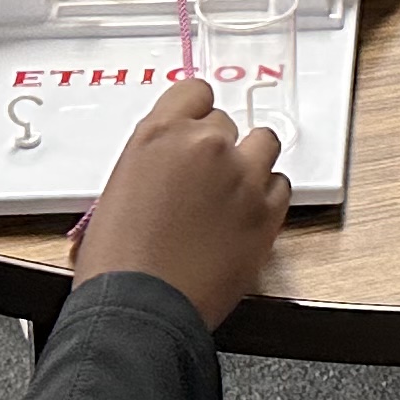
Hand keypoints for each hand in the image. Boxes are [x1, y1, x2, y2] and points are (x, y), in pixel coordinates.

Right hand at [74, 78, 289, 327]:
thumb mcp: (118, 191)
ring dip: (250, 163)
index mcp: (159, 134)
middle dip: (217, 148)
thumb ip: (152, 162)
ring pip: (263, 143)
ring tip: (231, 195)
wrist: (142, 308)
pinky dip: (267, 197)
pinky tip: (245, 217)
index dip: (197, 113)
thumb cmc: (119, 264)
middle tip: (204, 182)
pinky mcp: (267, 209)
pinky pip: (281, 185)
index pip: (195, 91)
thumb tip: (169, 165)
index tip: (197, 129)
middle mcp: (204, 145)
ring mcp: (241, 175)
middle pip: (227, 122)